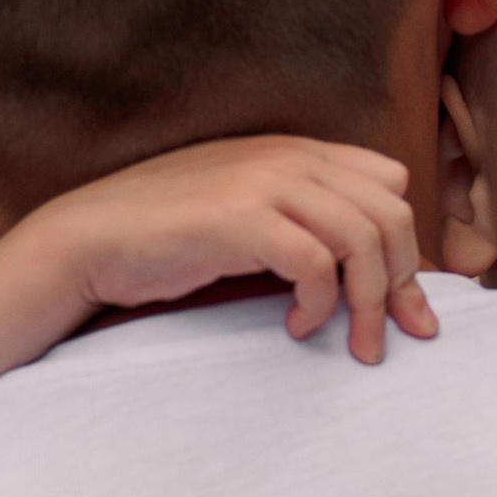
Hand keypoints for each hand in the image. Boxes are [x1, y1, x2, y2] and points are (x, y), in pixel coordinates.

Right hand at [7, 138, 437, 365]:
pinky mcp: (241, 219)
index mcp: (295, 151)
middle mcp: (289, 158)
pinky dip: (319, 305)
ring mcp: (265, 183)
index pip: (389, 182)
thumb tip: (369, 271)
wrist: (90, 238)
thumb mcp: (247, 213)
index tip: (403, 300)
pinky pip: (317, 265)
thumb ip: (302, 220)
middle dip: (403, 281)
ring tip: (359, 345)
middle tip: (397, 334)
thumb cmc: (167, 237)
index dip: (405, 242)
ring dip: (372, 304)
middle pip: (391, 213)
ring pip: (364, 240)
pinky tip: (296, 327)